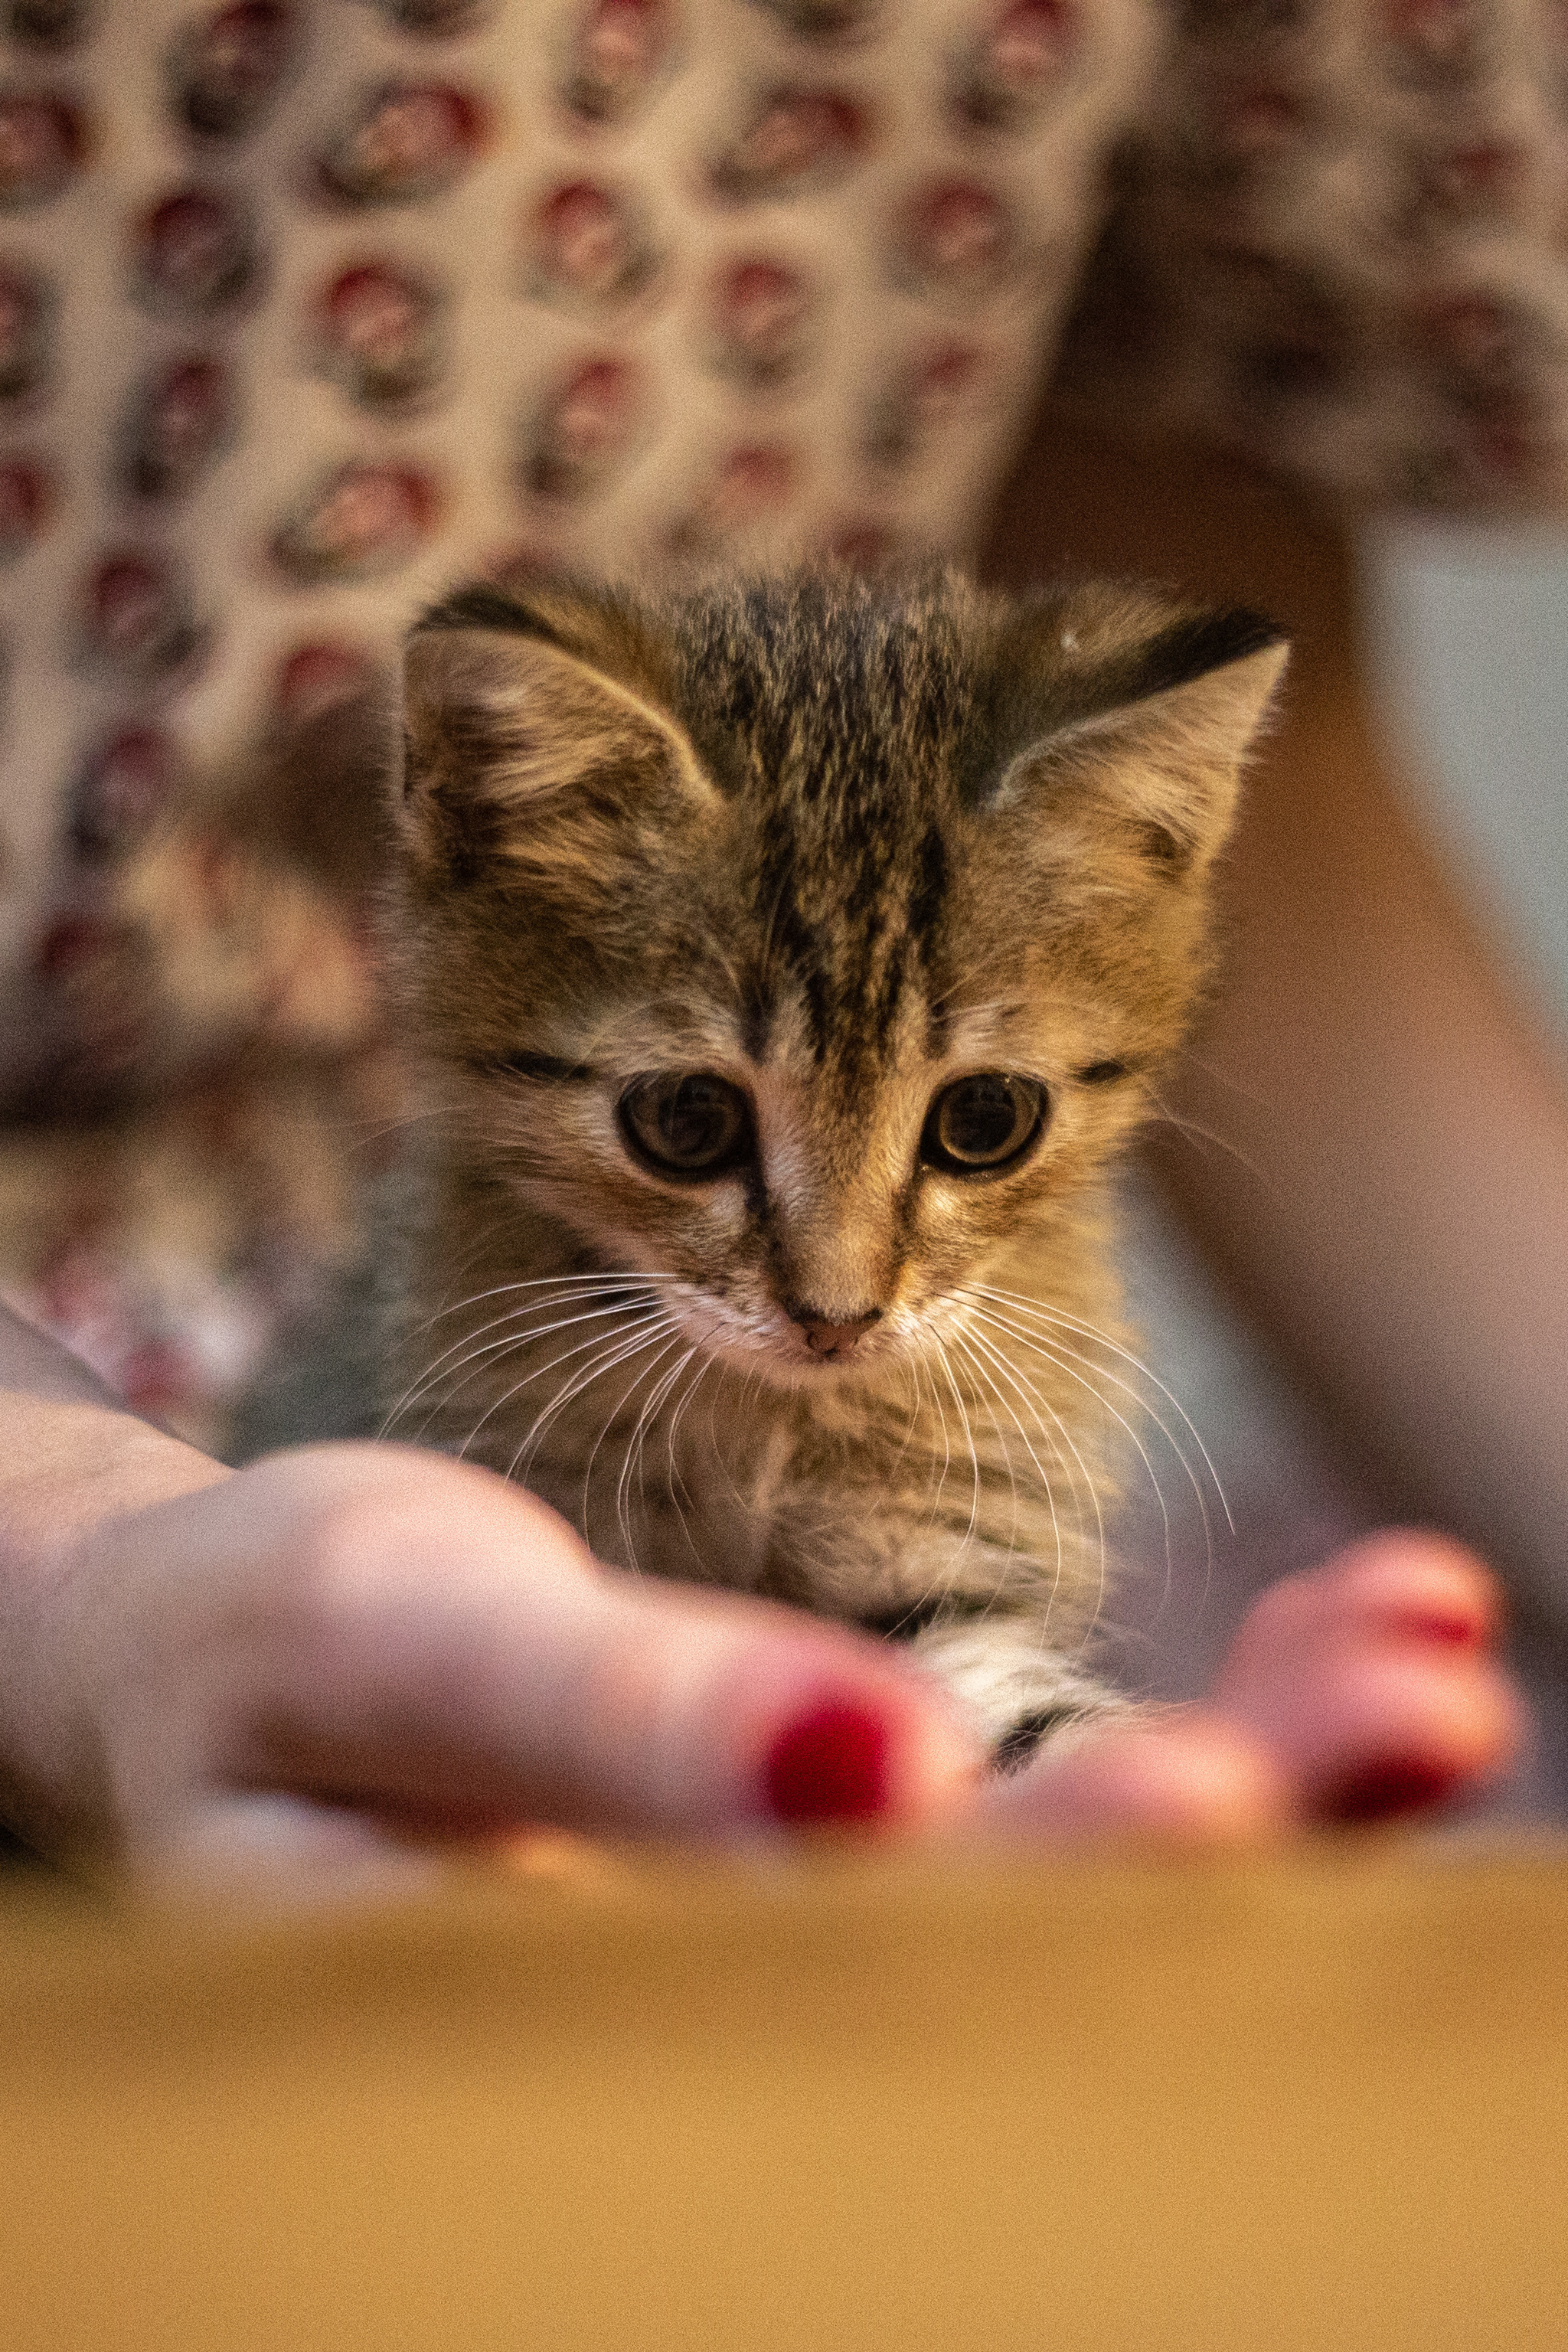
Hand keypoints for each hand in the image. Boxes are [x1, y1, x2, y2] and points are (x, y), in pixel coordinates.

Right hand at [26, 1434, 1520, 1872]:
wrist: (213, 1681)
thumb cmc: (271, 1651)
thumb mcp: (394, 1641)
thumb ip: (611, 1723)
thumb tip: (872, 1778)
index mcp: (568, 2017)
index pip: (837, 1987)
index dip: (1045, 1902)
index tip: (1219, 1790)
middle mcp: (713, 2028)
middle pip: (1005, 1968)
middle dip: (1239, 1827)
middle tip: (1425, 1702)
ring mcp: (796, 1957)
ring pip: (1066, 1903)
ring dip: (1282, 1775)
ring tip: (1434, 1662)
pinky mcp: (851, 1874)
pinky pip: (1058, 1823)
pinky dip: (1220, 1717)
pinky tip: (1366, 1630)